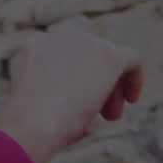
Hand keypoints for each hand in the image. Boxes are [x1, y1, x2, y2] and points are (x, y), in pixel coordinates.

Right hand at [0, 30, 142, 162]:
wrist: (33, 123)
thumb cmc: (28, 125)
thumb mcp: (31, 104)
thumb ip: (46, 90)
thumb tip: (64, 98)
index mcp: (34, 46)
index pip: (63, 58)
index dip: (73, 80)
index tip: (76, 104)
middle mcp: (58, 37)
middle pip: (87, 56)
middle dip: (93, 83)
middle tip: (99, 113)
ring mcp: (83, 43)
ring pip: (106, 60)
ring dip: (110, 88)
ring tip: (111, 117)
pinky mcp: (107, 55)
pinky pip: (130, 59)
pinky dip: (134, 78)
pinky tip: (132, 98)